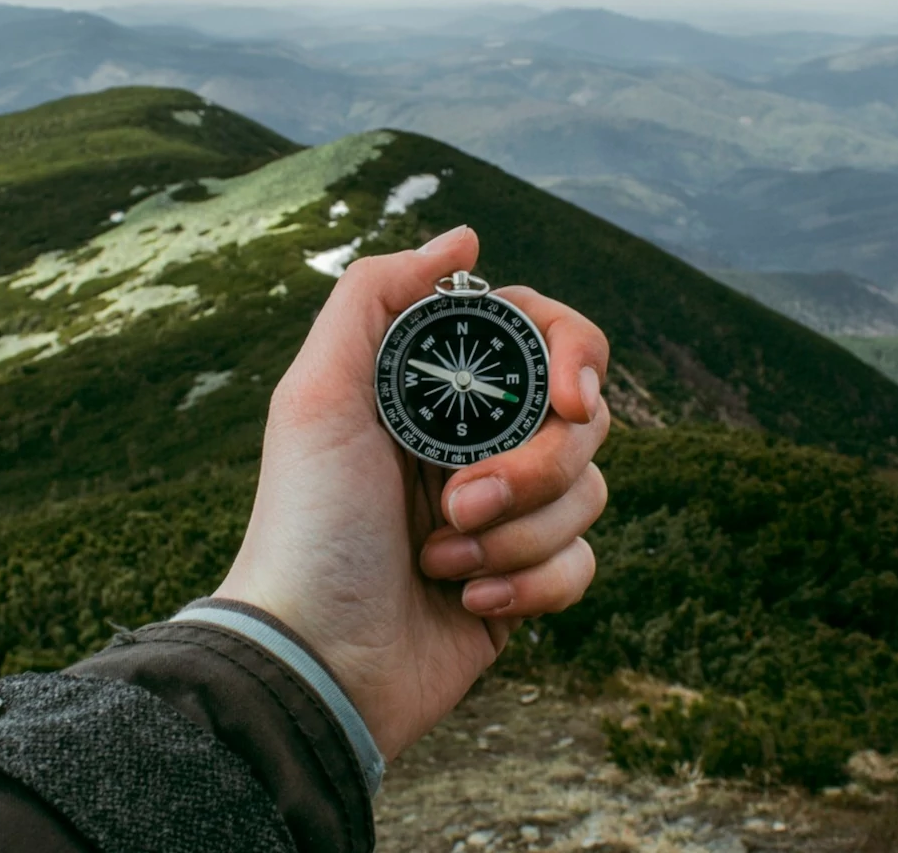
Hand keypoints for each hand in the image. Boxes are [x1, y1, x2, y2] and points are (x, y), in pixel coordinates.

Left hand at [215, 225, 611, 758]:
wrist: (314, 659)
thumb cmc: (307, 525)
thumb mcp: (317, 394)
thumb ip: (378, 295)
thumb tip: (466, 237)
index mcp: (435, 390)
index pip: (545, 339)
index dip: (573, 358)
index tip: (568, 398)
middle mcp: (476, 443)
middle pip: (583, 419)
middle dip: (531, 467)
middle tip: (459, 502)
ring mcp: (504, 515)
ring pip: (590, 493)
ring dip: (518, 535)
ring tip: (441, 561)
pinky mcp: (523, 584)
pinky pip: (584, 564)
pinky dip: (532, 585)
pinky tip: (468, 603)